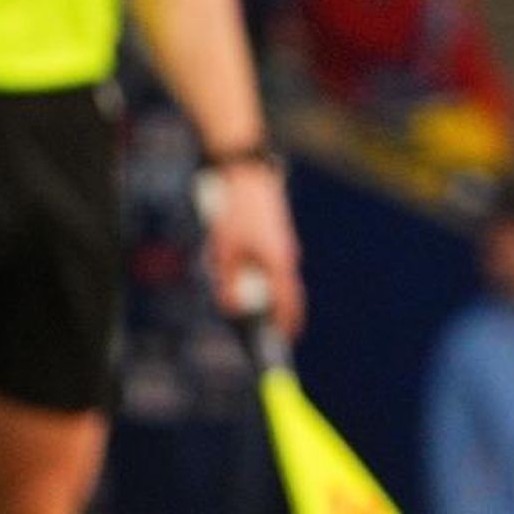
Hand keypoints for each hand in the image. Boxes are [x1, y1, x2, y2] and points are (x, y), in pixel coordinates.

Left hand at [207, 162, 305, 338]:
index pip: (289, 305)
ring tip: (242, 288)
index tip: (284, 340)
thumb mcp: (224, 250)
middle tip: (260, 324)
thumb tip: (233, 307)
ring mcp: (283, 245)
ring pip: (276, 277)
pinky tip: (241, 267)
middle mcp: (286, 256)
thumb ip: (230, 282)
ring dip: (263, 288)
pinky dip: (260, 272)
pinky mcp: (276, 235)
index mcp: (279, 264)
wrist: (244, 173)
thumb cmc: (233, 211)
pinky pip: (272, 262)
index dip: (287, 325)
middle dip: (272, 309)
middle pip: (284, 293)